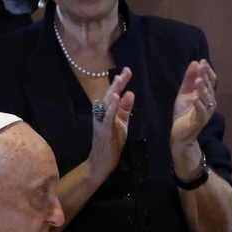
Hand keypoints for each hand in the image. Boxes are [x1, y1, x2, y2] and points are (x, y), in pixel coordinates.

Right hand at [87, 67, 134, 181]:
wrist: (102, 161)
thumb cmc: (111, 142)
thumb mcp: (121, 123)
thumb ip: (125, 109)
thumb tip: (130, 93)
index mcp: (107, 111)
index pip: (114, 93)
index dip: (120, 82)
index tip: (127, 70)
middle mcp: (101, 113)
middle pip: (110, 95)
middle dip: (117, 83)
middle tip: (125, 71)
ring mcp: (101, 121)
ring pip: (106, 103)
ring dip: (113, 91)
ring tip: (119, 80)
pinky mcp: (103, 130)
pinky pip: (107, 117)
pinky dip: (111, 107)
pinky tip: (116, 98)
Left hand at [170, 60, 216, 148]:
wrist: (179, 133)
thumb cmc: (184, 113)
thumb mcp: (184, 93)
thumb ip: (189, 78)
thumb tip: (195, 62)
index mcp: (206, 95)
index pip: (210, 81)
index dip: (207, 71)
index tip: (202, 61)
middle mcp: (209, 103)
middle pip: (209, 87)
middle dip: (205, 76)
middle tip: (201, 66)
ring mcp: (205, 112)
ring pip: (207, 99)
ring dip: (202, 89)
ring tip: (198, 81)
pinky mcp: (199, 122)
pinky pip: (201, 113)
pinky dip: (198, 105)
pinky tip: (195, 99)